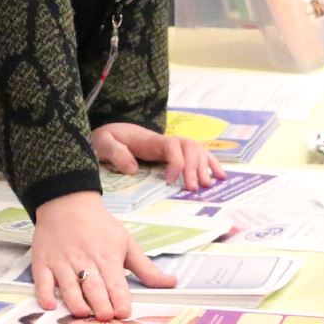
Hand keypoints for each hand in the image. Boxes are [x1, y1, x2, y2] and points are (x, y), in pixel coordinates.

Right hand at [29, 191, 176, 319]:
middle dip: (100, 304)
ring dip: (75, 301)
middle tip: (105, 318)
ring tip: (82, 314)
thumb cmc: (99, 225)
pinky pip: (42, 280)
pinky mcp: (43, 263)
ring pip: (69, 285)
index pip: (116, 283)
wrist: (66, 201)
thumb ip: (146, 268)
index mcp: (107, 258)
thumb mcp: (126, 242)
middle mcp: (84, 261)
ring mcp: (62, 262)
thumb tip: (171, 283)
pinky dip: (45, 293)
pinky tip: (49, 305)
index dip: (120, 300)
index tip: (124, 313)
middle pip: (93, 286)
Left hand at [90, 123, 218, 192]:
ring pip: (197, 150)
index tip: (170, 181)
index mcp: (150, 140)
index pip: (172, 146)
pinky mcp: (173, 154)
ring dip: (205, 166)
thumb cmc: (106, 138)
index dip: (176, 162)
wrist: (108, 134)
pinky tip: (220, 176)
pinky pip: (196, 155)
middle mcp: (164, 141)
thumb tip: (134, 169)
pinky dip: (210, 163)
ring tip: (208, 185)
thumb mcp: (103, 143)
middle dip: (194, 167)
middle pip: (190, 147)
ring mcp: (171, 146)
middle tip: (192, 189)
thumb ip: (116, 153)